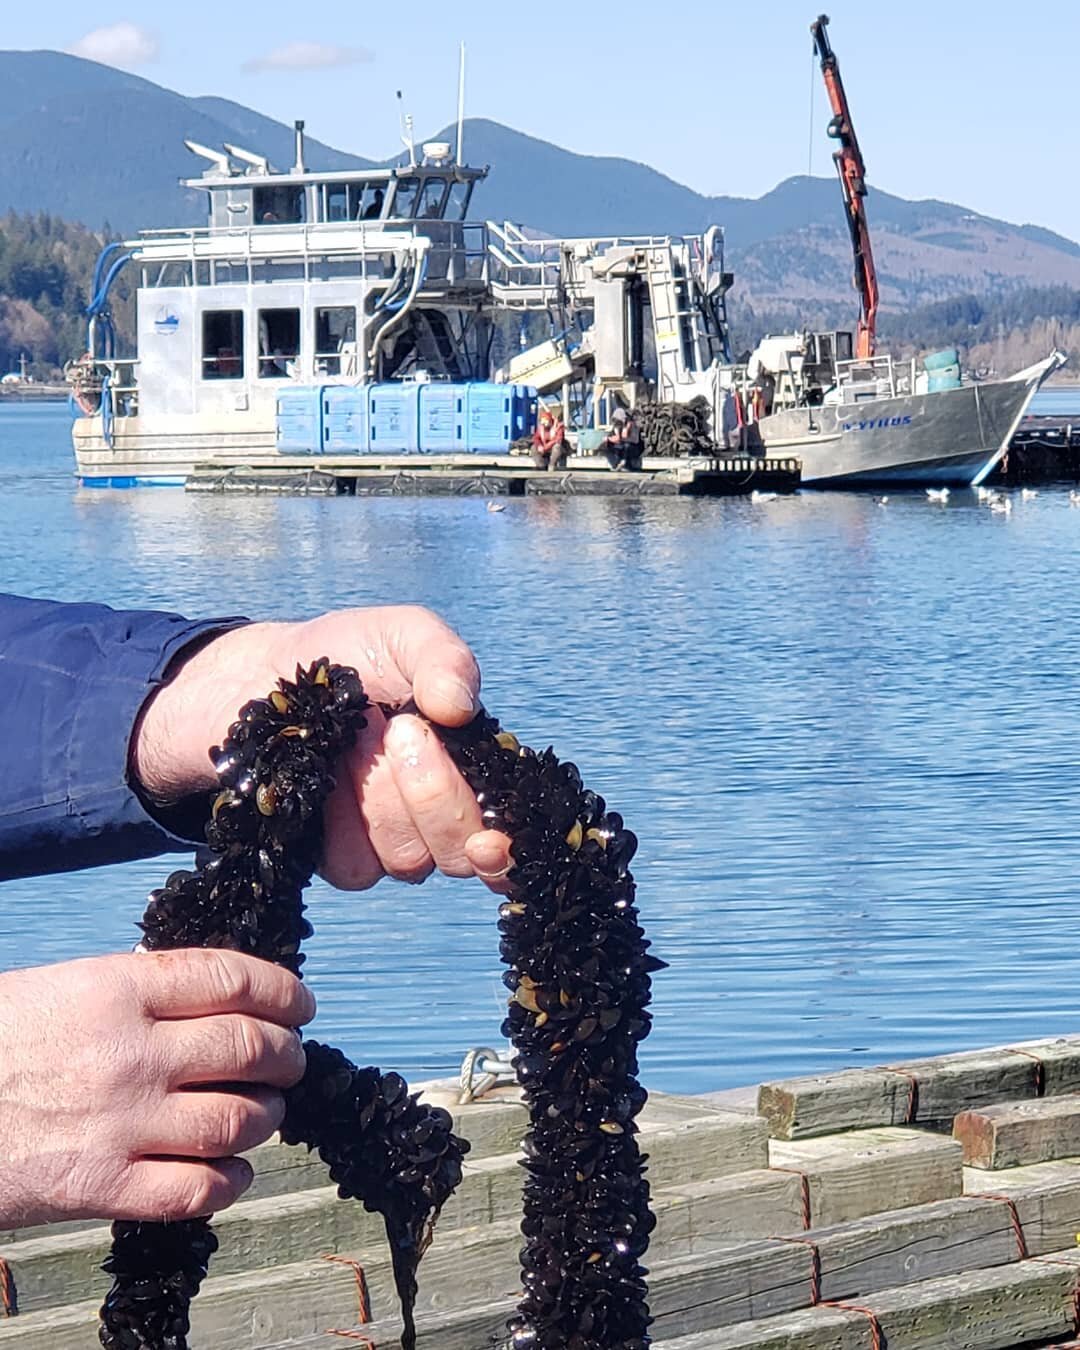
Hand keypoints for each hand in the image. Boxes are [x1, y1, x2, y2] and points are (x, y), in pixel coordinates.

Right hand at [0, 949, 313, 1226]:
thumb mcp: (63, 987)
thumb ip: (139, 990)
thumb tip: (213, 994)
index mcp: (116, 989)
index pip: (232, 979)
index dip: (284, 991)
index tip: (300, 1004)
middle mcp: (128, 1053)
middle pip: (249, 1046)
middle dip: (287, 1053)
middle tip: (290, 1058)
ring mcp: (119, 1124)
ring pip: (238, 1119)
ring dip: (269, 1115)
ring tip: (266, 1110)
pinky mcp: (101, 1189)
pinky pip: (198, 1190)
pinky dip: (232, 1180)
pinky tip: (233, 1169)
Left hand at [133, 606, 511, 890]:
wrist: (259, 677)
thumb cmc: (345, 655)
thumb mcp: (400, 634)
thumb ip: (443, 657)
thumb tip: (460, 708)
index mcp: (472, 769)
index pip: (508, 832)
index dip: (506, 851)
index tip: (489, 840)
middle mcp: (438, 816)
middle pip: (461, 851)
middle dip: (433, 794)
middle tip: (397, 730)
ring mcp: (389, 840)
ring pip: (409, 861)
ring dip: (380, 801)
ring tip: (352, 744)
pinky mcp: (339, 857)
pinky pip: (356, 868)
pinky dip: (340, 826)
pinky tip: (322, 781)